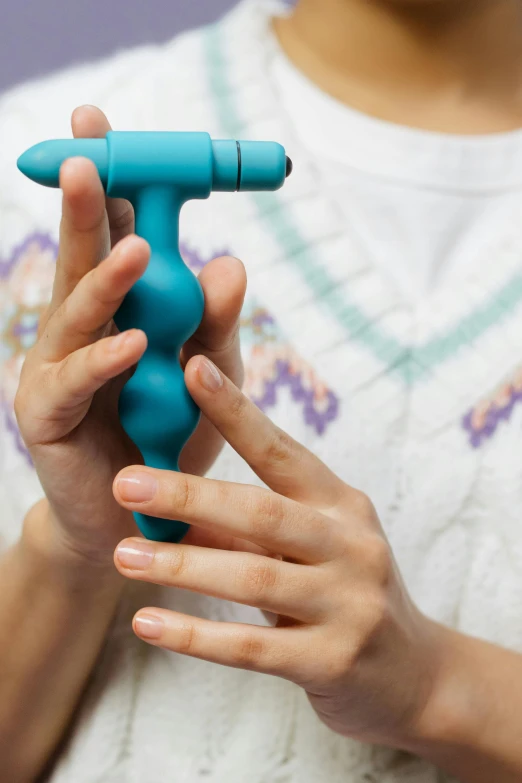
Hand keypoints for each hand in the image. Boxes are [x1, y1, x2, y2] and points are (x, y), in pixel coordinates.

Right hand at [15, 105, 244, 568]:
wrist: (138, 515)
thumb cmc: (169, 435)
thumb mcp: (209, 374)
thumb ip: (216, 323)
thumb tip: (230, 261)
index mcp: (116, 309)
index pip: (112, 236)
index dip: (110, 185)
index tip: (102, 126)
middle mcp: (79, 329)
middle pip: (81, 257)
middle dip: (87, 205)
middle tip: (91, 152)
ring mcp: (56, 368)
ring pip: (73, 312)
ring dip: (104, 280)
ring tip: (135, 250)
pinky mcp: (47, 415)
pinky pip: (75, 382)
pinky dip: (105, 363)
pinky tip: (133, 345)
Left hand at [112, 355, 444, 748]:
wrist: (412, 674)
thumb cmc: (344, 593)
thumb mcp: (305, 549)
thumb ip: (244, 528)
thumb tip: (166, 506)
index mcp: (341, 505)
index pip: (282, 450)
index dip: (236, 411)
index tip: (191, 370)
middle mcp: (351, 545)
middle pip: (263, 512)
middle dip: (190, 495)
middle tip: (126, 483)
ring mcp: (348, 605)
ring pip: (253, 577)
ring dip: (181, 566)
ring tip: (124, 555)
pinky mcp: (331, 661)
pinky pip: (251, 647)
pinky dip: (194, 635)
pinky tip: (147, 623)